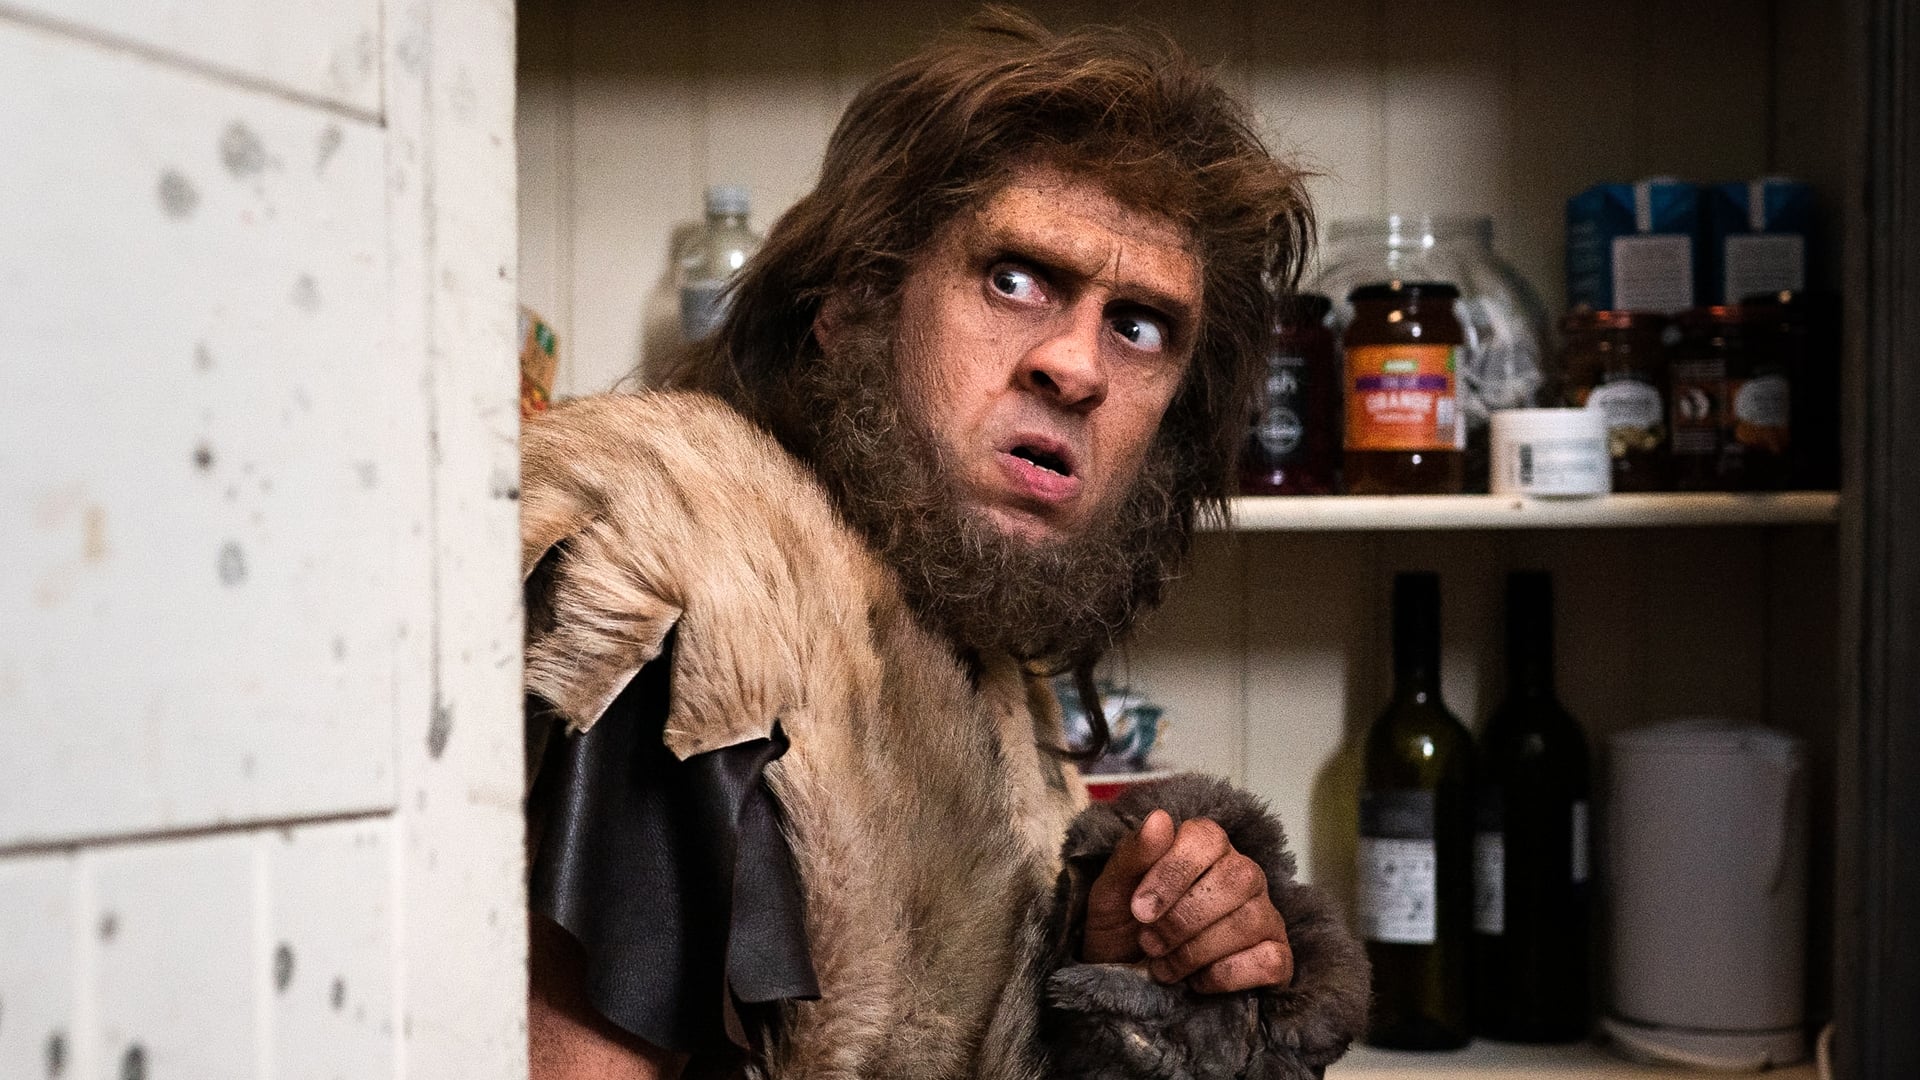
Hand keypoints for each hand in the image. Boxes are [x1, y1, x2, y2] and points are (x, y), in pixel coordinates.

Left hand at [1080, 809, 1292, 993]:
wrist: (1126, 983)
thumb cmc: (1122, 929)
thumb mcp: (1111, 893)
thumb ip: (1132, 856)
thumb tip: (1159, 819)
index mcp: (1205, 847)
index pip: (1207, 838)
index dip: (1173, 873)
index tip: (1139, 909)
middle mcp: (1242, 874)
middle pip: (1236, 878)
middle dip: (1183, 918)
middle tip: (1148, 942)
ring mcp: (1264, 914)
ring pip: (1251, 920)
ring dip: (1196, 951)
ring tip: (1164, 966)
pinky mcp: (1276, 956)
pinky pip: (1270, 960)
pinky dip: (1225, 976)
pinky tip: (1197, 981)